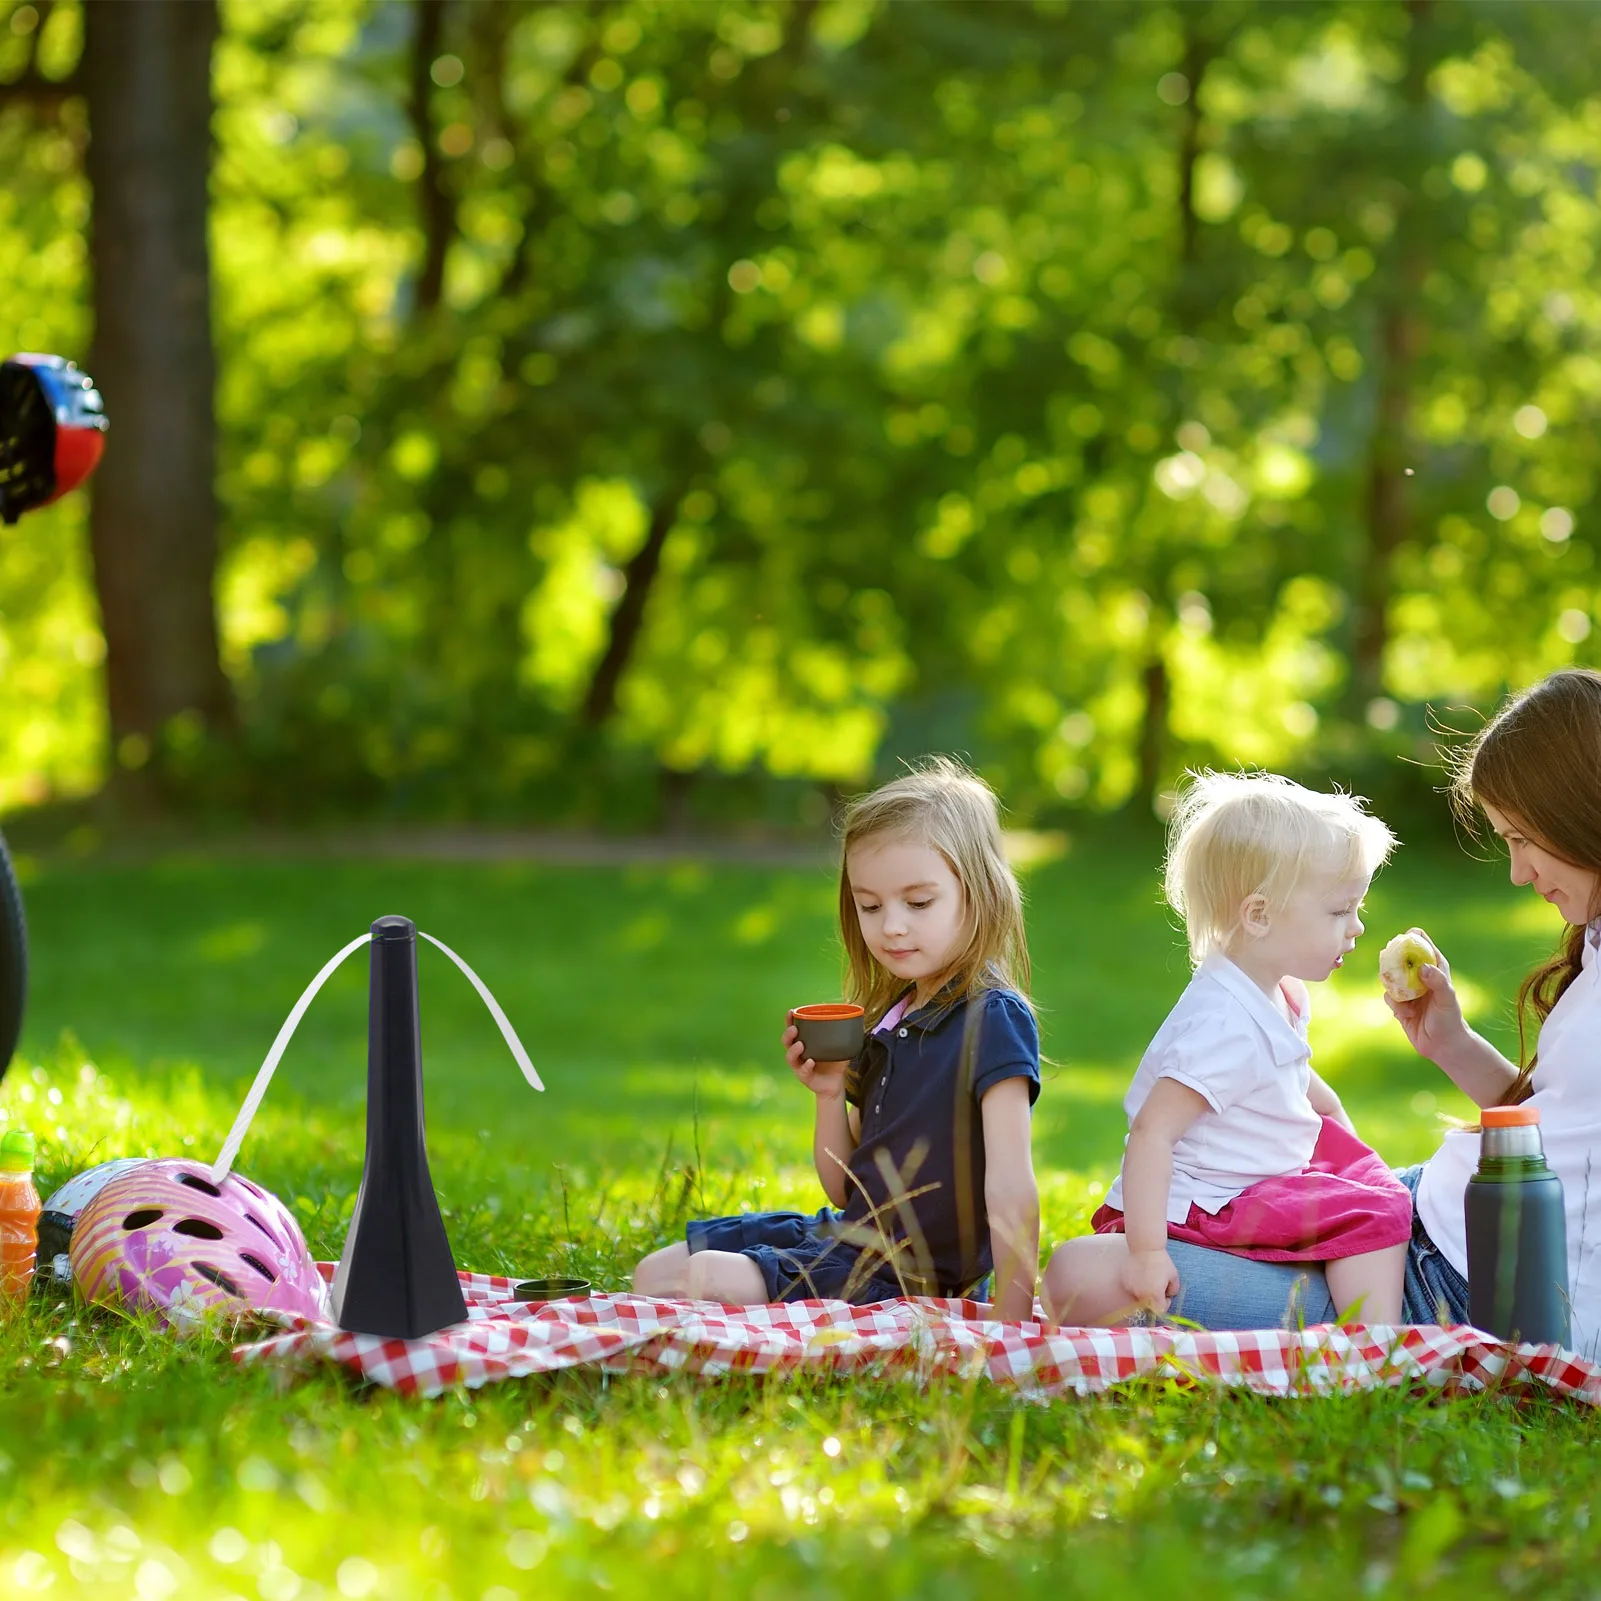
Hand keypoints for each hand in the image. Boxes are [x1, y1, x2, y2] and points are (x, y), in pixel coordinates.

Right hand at [783, 1017, 847, 1097]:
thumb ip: (843, 1034)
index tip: (791, 1012)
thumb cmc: (834, 1063)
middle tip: (794, 1029)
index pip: (793, 1029)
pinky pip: (802, 1071)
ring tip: (801, 1045)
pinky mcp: (804, 1077)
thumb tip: (854, 1019)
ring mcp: (799, 1066)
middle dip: (788, 1034)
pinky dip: (806, 1066)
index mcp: (804, 1042)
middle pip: (786, 1042)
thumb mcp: (839, 1047)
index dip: (789, 1020)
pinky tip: (811, 1062)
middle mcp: (798, 1053)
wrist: (835, 1084)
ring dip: (794, 1050)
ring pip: (790, 1057)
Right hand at [1119, 1247, 1179, 1315]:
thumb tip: (1168, 1295)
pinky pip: (1132, 1289)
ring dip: (1146, 1293)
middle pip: (1149, 1306)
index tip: (1166, 1294)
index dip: (1165, 1304)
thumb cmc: (1162, 1262)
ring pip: (1139, 1298)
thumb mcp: (1174, 1277)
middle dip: (1155, 1299)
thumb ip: (1173, 1291)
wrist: (1145, 1247)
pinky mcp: (1125, 1282)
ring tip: (1149, 1279)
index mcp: (1154, 1295)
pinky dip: (1138, 1286)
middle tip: (1158, 1286)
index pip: (1159, 1310)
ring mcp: (1131, 1288)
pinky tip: (1141, 1275)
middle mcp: (1141, 1295)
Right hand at [1383, 929, 1466, 1065]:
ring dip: (1393, 985)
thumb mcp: (1447, 998)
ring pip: (1390, 976)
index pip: (1422, 944)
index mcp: (1435, 968)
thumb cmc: (1450, 1019)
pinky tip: (1406, 1014)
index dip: (1412, 938)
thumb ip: (1437, 981)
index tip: (1403, 939)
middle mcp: (1420, 976)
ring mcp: (1408, 989)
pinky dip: (1394, 1004)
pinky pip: (1388, 996)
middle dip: (1393, 960)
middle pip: (1400, 956)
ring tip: (1405, 999)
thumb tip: (1422, 967)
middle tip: (1393, 967)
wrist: (1443, 1046)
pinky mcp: (1399, 1004)